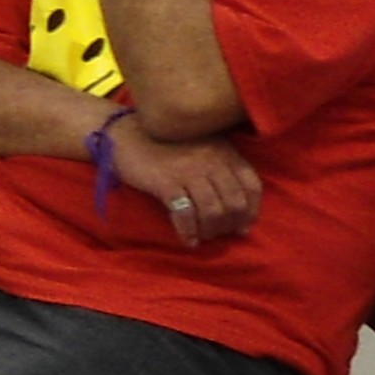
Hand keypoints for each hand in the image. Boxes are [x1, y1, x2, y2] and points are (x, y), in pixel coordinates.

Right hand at [110, 122, 260, 243]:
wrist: (123, 134)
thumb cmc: (164, 143)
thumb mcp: (201, 145)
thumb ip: (221, 165)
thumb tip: (236, 203)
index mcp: (224, 151)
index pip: (252, 185)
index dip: (251, 211)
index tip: (243, 227)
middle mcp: (211, 160)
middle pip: (234, 202)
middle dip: (230, 224)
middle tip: (219, 234)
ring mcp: (189, 171)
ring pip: (213, 211)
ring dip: (210, 230)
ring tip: (202, 237)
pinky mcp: (166, 182)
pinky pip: (185, 214)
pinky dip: (189, 231)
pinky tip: (187, 240)